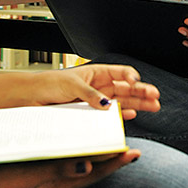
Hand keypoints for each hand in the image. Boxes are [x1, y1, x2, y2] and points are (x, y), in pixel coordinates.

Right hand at [0, 149, 141, 187]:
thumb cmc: (2, 184)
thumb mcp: (32, 173)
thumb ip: (60, 168)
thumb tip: (90, 165)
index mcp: (60, 185)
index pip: (96, 173)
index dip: (115, 162)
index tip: (134, 153)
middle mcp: (57, 187)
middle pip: (92, 173)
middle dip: (110, 161)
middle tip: (127, 150)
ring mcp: (47, 186)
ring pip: (78, 172)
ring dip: (94, 159)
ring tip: (107, 149)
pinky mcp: (37, 182)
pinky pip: (63, 172)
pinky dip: (74, 160)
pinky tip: (72, 154)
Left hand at [32, 64, 160, 119]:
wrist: (32, 98)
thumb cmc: (49, 84)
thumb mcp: (71, 85)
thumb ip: (90, 94)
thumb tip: (107, 104)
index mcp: (97, 73)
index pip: (121, 73)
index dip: (131, 77)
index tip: (137, 82)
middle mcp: (100, 87)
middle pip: (127, 88)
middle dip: (142, 91)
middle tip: (155, 97)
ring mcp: (97, 101)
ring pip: (124, 101)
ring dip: (139, 104)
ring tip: (153, 106)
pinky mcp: (92, 114)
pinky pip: (112, 114)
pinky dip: (123, 114)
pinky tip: (133, 114)